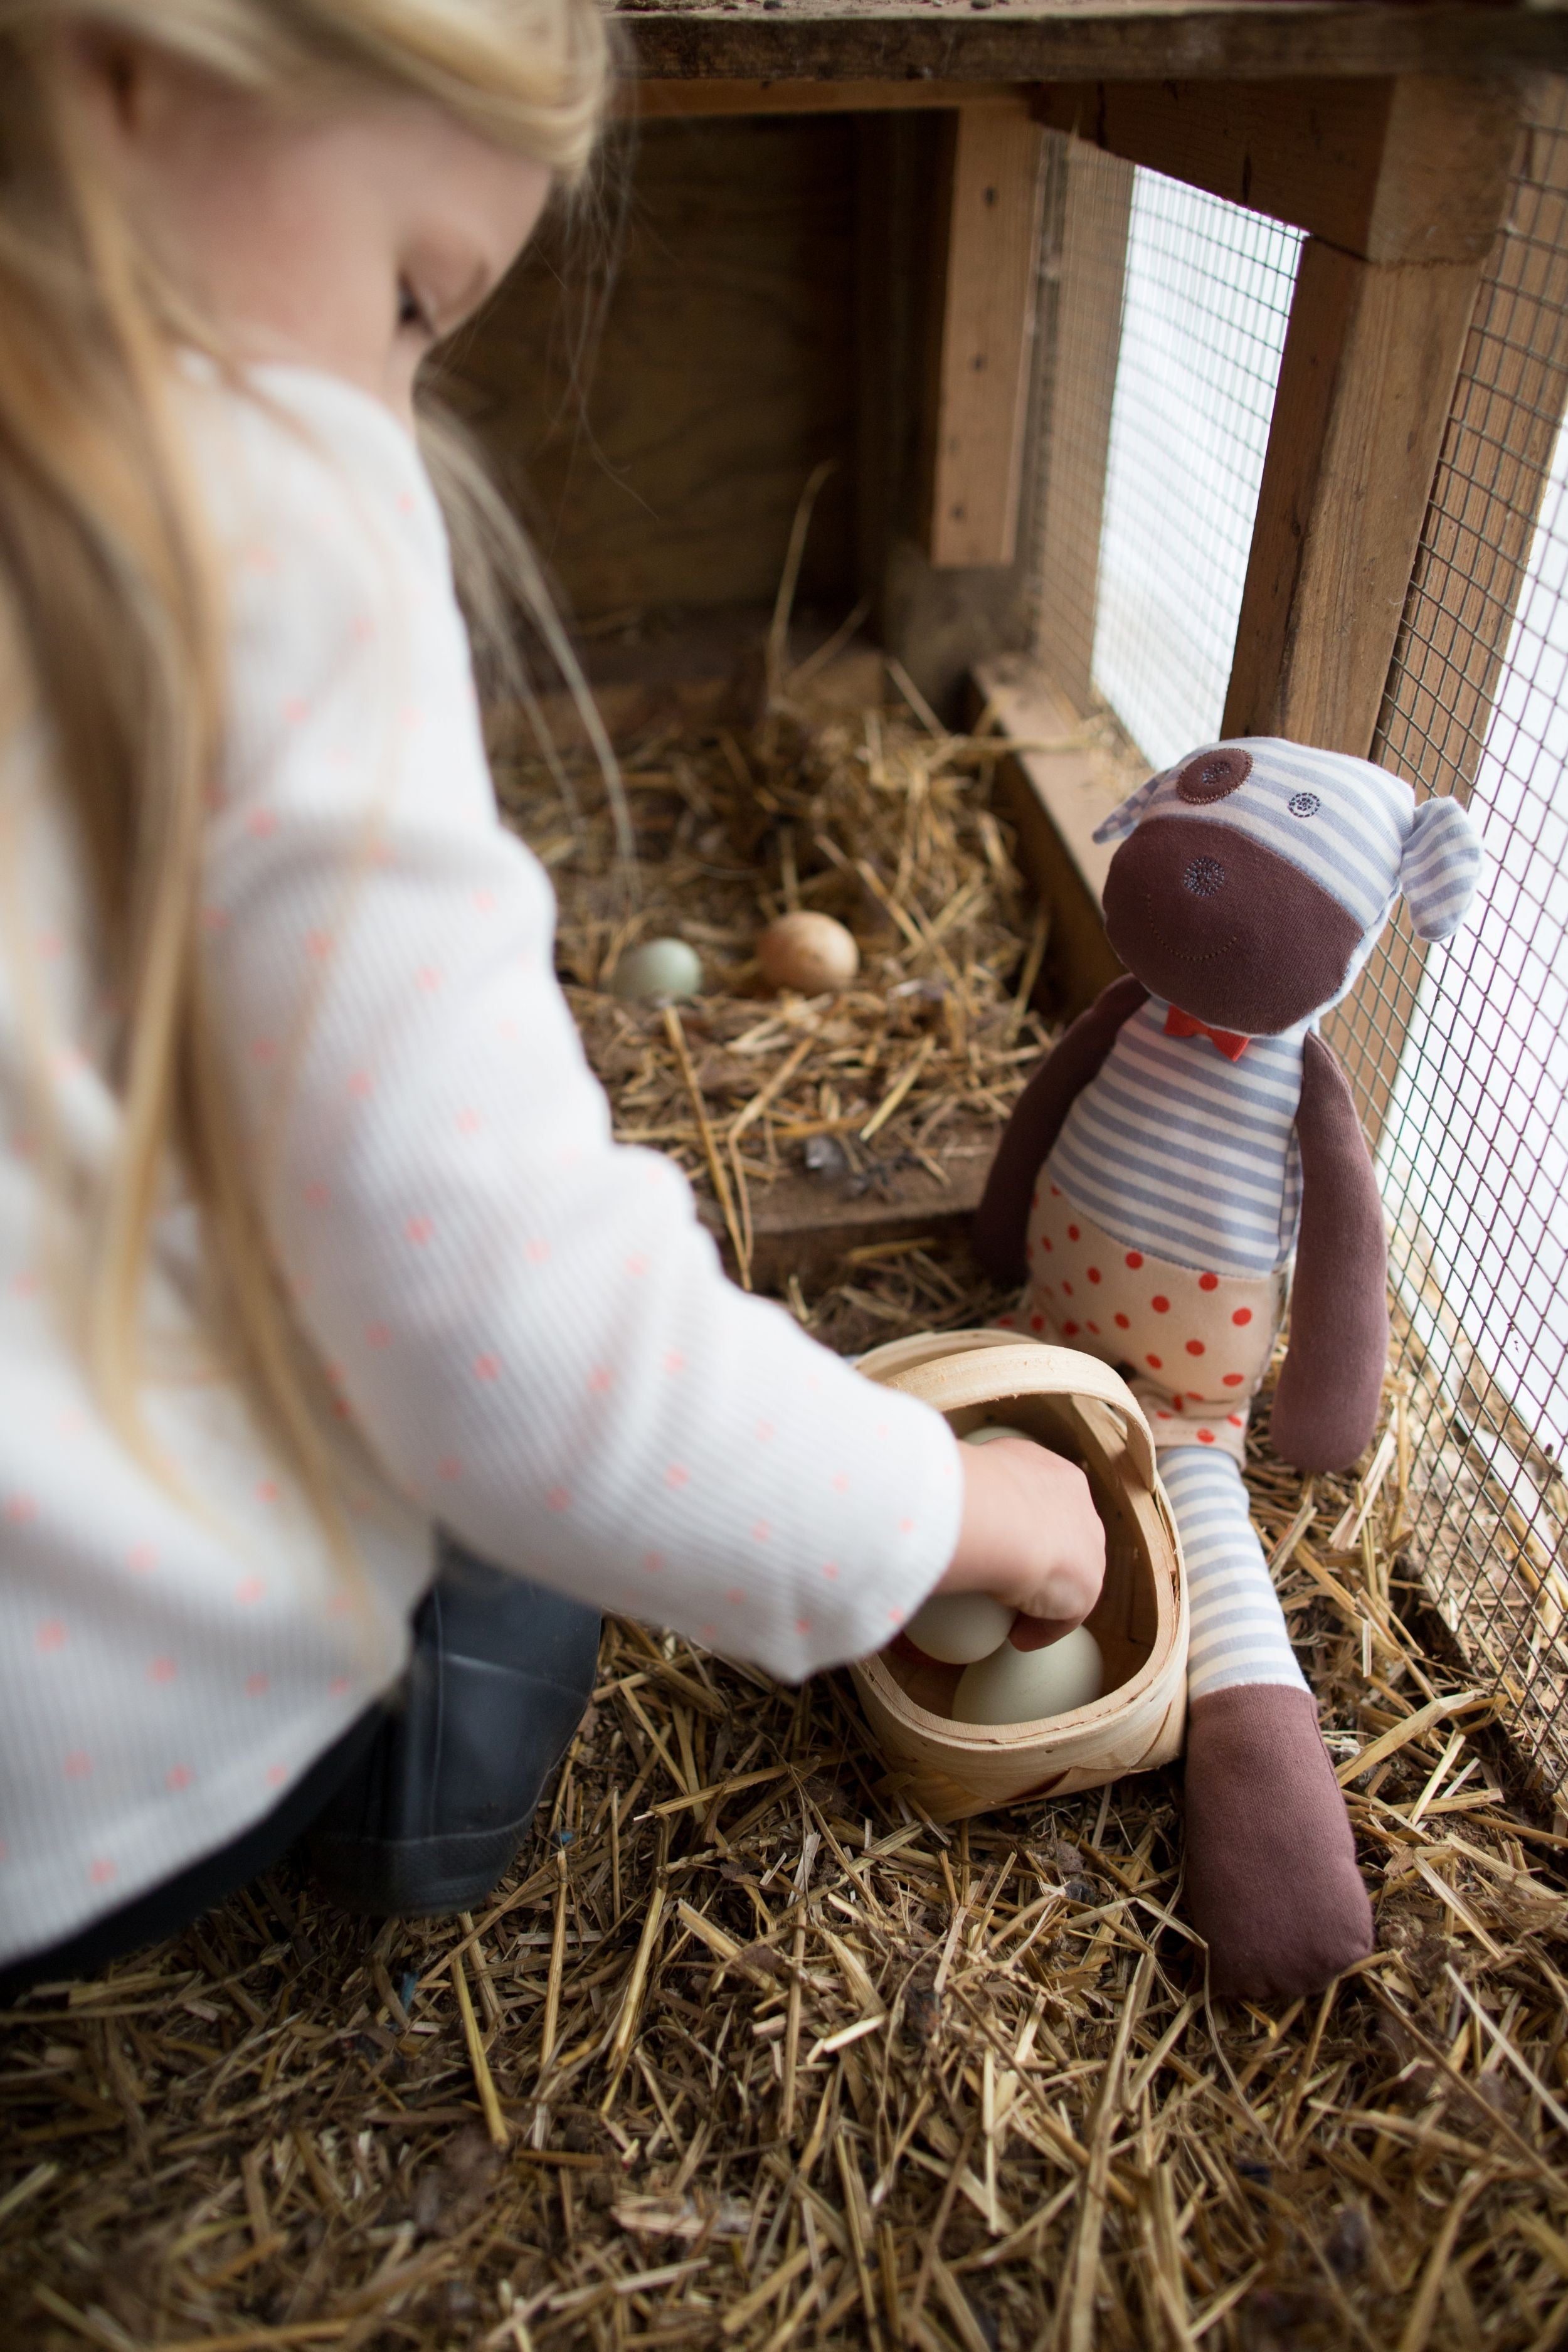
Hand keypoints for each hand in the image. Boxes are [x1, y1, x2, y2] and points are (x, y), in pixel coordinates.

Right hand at [936, 1437, 1104, 1643]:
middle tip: (1007, 1582)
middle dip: (1042, 1559)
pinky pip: (1066, 1614)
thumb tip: (941, 1497)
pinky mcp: (1089, 1586)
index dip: (1025, 1525)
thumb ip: (968, 1485)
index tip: (1000, 1546)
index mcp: (1054, 1475)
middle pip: (1066, 1538)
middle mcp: (1080, 1506)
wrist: (994, 1517)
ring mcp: (1090, 1546)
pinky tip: (1017, 1638)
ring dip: (1045, 1597)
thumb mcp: (966, 1475)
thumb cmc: (968, 1490)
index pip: (1046, 1501)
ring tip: (1012, 1617)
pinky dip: (1041, 1629)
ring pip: (1070, 1577)